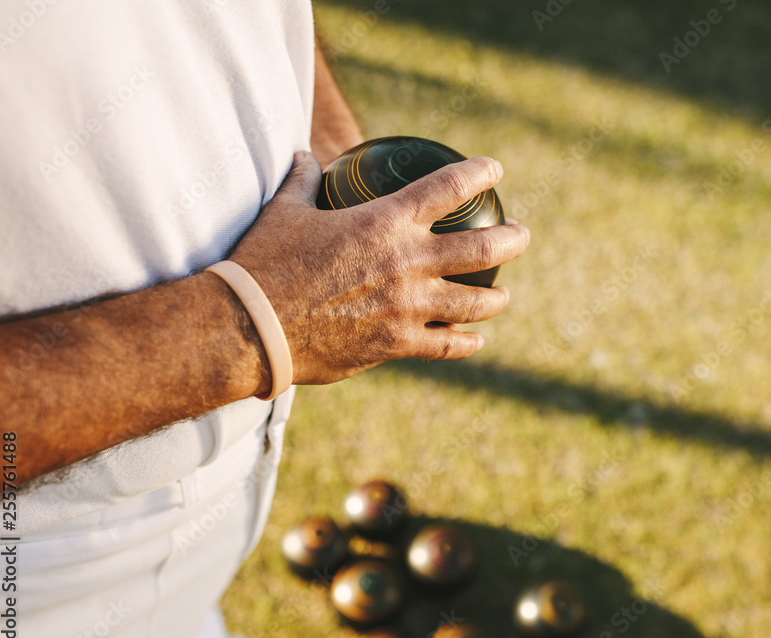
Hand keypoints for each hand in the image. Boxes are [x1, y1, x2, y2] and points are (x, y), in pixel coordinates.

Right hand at [229, 151, 529, 385]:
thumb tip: (302, 158)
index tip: (495, 170)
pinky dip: (466, 342)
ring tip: (503, 295)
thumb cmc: (263, 264)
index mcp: (383, 222)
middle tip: (520, 235)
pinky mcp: (397, 344)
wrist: (249, 327)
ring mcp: (407, 307)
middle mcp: (406, 262)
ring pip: (474, 302)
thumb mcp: (284, 212)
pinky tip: (475, 340)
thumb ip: (302, 182)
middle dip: (510, 239)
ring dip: (496, 298)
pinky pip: (447, 345)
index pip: (447, 188)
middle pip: (481, 248)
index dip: (478, 175)